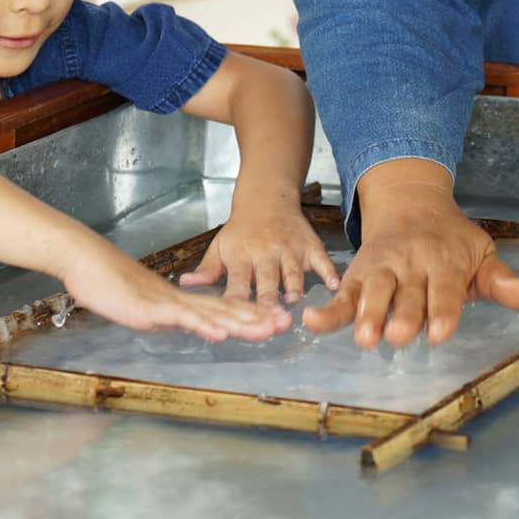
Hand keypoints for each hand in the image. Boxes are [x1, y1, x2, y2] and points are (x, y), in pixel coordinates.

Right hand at [62, 238, 290, 342]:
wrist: (89, 264)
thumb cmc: (114, 286)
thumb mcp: (148, 308)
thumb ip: (169, 315)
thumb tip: (186, 323)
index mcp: (185, 301)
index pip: (225, 309)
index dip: (251, 315)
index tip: (276, 320)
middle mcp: (184, 300)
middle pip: (228, 310)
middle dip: (258, 318)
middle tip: (287, 323)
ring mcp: (171, 303)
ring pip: (214, 313)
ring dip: (243, 322)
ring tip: (270, 327)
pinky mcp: (153, 309)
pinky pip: (183, 318)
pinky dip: (204, 326)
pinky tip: (222, 334)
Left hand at [179, 200, 341, 304]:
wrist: (267, 198)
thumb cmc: (241, 230)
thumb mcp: (219, 246)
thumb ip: (206, 269)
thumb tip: (185, 284)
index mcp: (241, 257)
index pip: (237, 283)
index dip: (238, 301)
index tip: (237, 320)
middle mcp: (266, 254)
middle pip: (267, 280)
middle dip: (269, 299)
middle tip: (271, 318)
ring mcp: (290, 249)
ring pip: (293, 272)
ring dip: (294, 287)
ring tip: (295, 304)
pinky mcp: (309, 245)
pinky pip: (321, 259)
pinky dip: (328, 271)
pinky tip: (334, 284)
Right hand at [301, 162, 518, 347]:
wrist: (410, 202)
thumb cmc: (450, 240)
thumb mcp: (481, 255)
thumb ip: (503, 281)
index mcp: (445, 261)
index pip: (446, 289)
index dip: (443, 310)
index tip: (441, 333)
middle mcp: (412, 264)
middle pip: (408, 294)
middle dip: (403, 315)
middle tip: (398, 336)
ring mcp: (383, 269)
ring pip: (374, 292)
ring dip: (368, 314)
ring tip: (364, 337)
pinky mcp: (358, 275)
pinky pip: (342, 294)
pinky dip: (328, 309)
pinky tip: (313, 322)